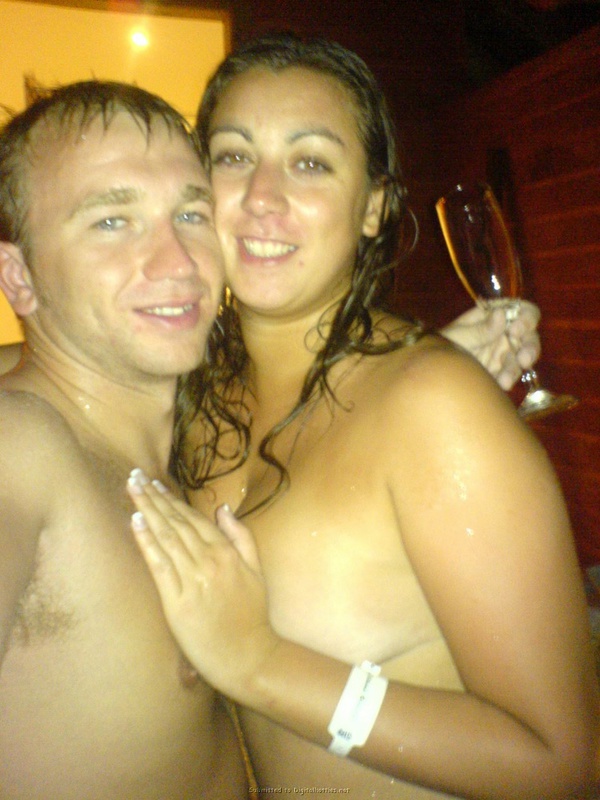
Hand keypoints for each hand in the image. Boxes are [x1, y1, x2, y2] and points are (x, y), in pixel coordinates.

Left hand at [126, 469, 278, 697]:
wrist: (248, 657)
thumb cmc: (252, 615)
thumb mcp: (257, 571)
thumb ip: (242, 537)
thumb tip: (223, 510)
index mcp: (227, 553)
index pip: (193, 518)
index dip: (172, 499)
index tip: (154, 482)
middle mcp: (208, 561)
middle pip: (175, 522)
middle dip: (153, 497)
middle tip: (134, 476)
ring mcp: (192, 581)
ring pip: (166, 537)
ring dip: (147, 511)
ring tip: (132, 490)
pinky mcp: (177, 602)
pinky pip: (159, 566)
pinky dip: (146, 542)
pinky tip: (135, 522)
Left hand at [442, 301, 540, 390]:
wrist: (434, 371)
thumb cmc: (443, 345)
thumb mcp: (458, 336)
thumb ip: (480, 329)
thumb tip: (502, 314)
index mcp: (494, 316)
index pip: (520, 310)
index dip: (526, 318)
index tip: (516, 330)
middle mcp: (504, 332)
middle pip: (529, 335)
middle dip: (530, 347)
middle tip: (523, 359)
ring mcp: (504, 352)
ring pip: (523, 357)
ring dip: (516, 368)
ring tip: (505, 381)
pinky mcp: (501, 371)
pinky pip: (511, 375)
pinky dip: (507, 380)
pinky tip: (498, 385)